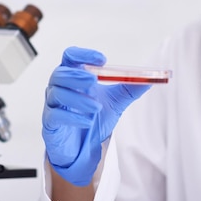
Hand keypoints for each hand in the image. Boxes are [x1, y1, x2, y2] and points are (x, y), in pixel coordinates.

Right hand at [42, 46, 149, 185]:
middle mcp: (59, 87)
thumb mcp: (114, 102)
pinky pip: (55, 116)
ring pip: (58, 94)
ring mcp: (52, 104)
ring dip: (78, 100)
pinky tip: (87, 121)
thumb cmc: (92, 117)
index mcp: (73, 75)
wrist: (82, 146)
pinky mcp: (49, 123)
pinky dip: (73, 118)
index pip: (71, 56)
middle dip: (77, 76)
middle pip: (60, 73)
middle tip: (94, 81)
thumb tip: (150, 79)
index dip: (83, 54)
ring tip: (96, 108)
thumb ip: (129, 89)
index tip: (102, 60)